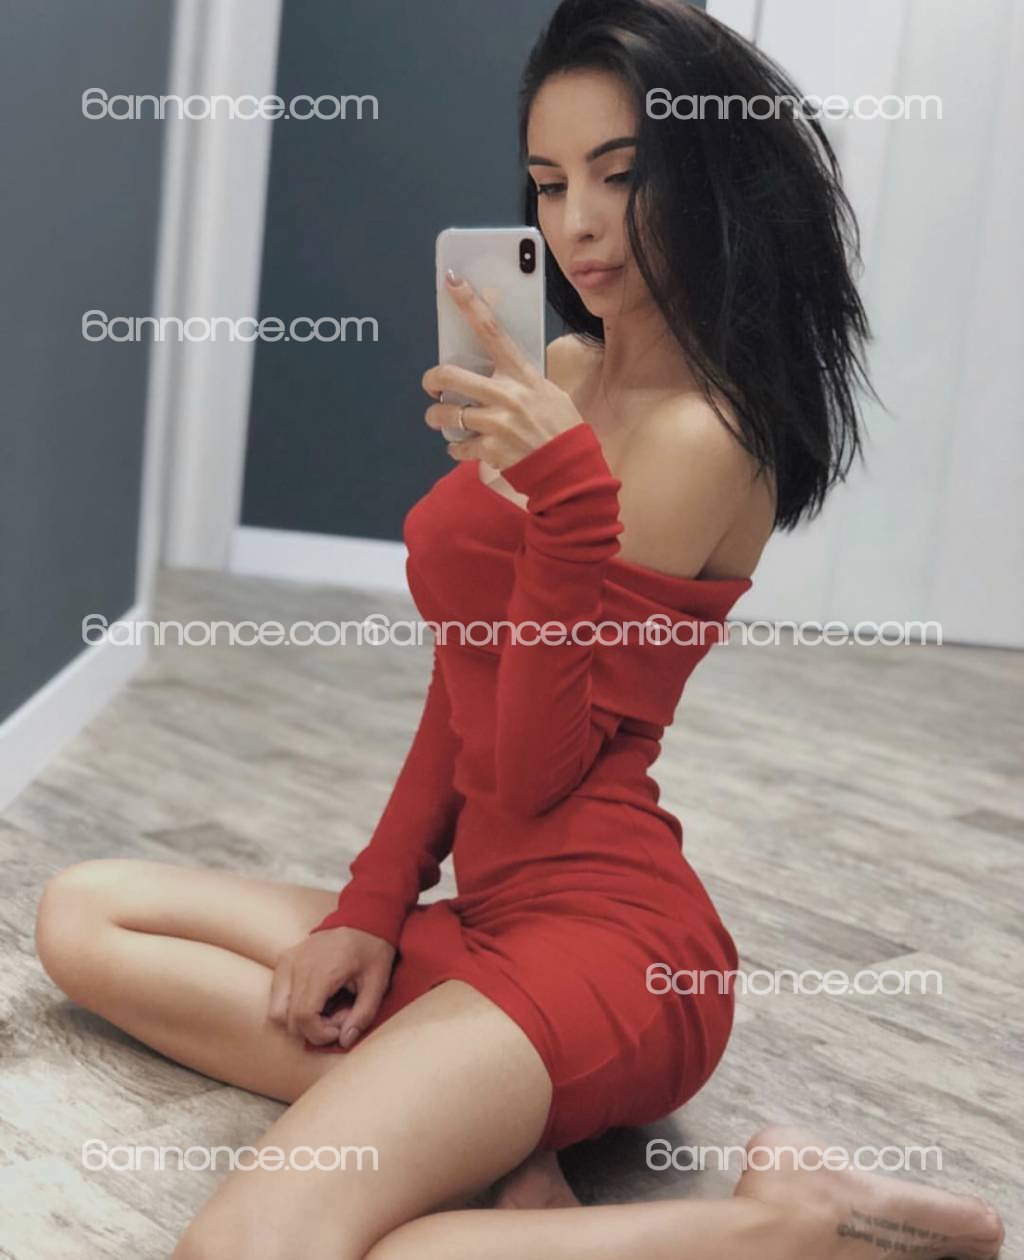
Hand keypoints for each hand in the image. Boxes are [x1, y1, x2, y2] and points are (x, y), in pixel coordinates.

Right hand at [268, 925, 395, 1049]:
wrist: (363, 916)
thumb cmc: (373, 948)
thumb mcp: (378, 982)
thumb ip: (363, 1014)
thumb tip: (345, 1041)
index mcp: (321, 970)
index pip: (303, 1017)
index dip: (320, 1034)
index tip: (341, 1028)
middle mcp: (297, 965)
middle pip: (288, 1019)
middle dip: (313, 1029)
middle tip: (339, 1017)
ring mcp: (287, 961)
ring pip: (276, 1011)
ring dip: (299, 1021)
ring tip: (326, 1010)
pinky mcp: (284, 960)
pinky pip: (277, 996)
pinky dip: (291, 1007)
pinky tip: (317, 999)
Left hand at [422, 271, 583, 469]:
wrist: (569, 469)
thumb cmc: (560, 427)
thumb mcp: (546, 391)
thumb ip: (518, 378)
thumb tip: (491, 366)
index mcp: (522, 374)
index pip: (492, 331)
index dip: (469, 303)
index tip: (452, 282)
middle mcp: (506, 395)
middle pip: (449, 375)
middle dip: (432, 380)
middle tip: (432, 386)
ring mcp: (496, 423)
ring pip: (446, 414)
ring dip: (437, 418)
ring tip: (440, 419)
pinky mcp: (490, 450)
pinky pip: (457, 445)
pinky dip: (456, 448)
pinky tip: (463, 446)